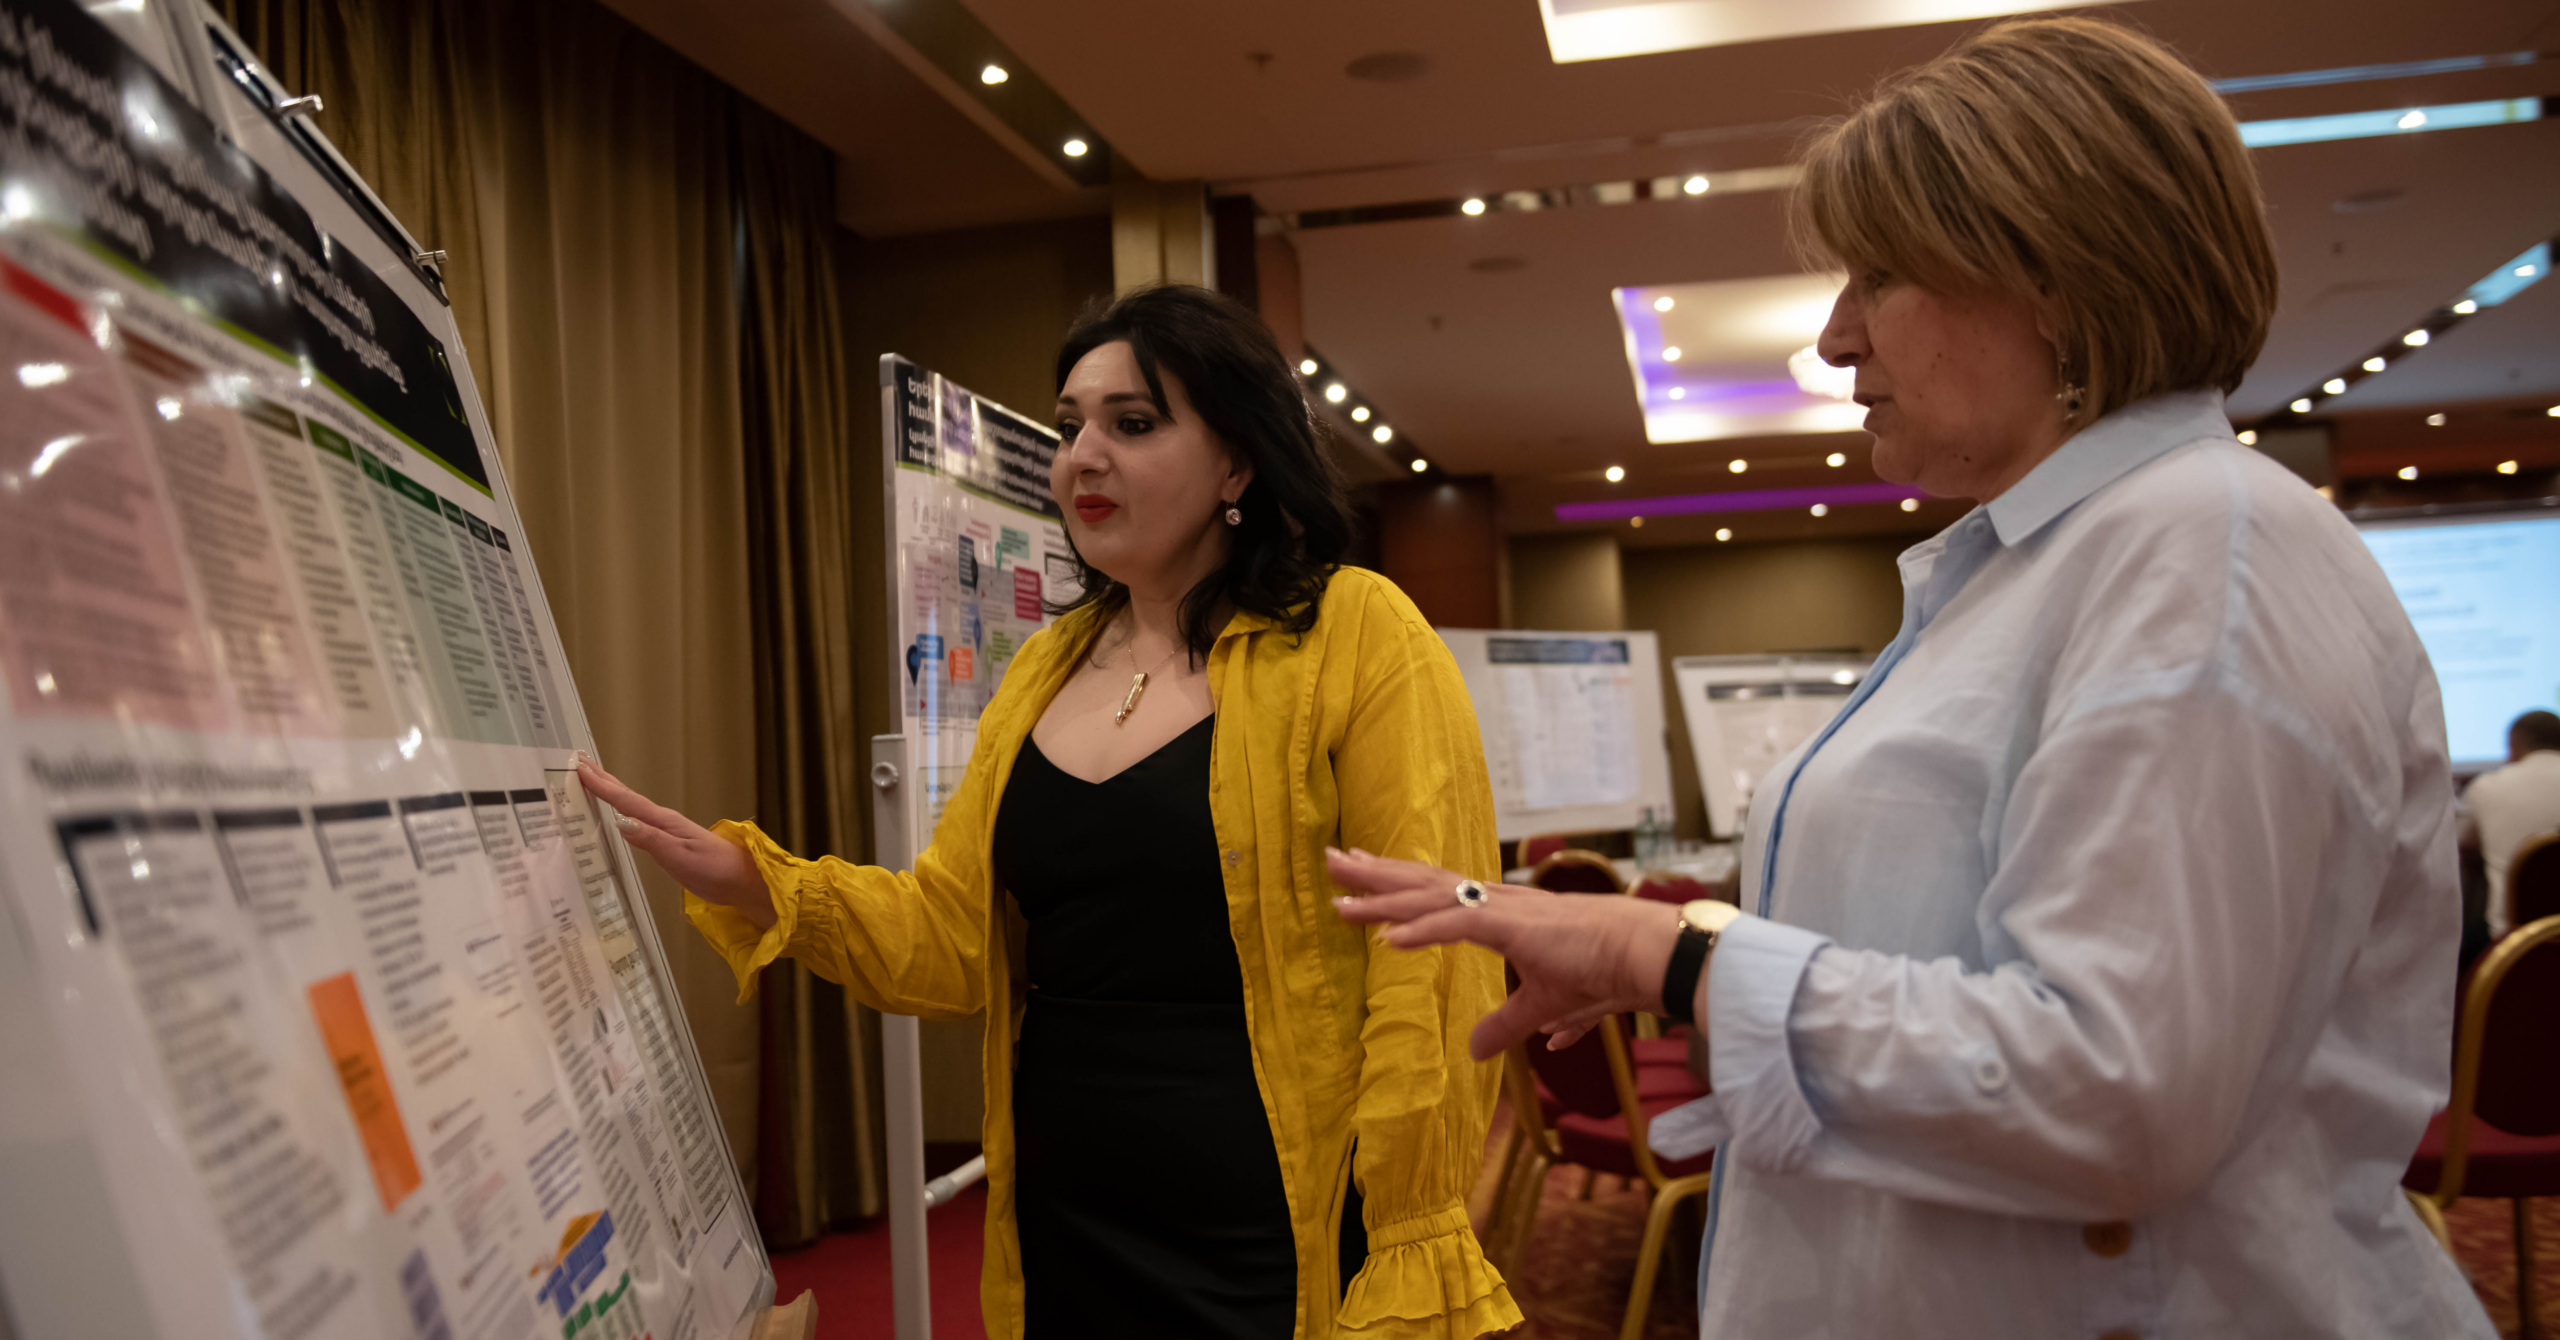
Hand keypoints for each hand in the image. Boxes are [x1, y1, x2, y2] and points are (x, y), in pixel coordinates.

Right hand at [577, 759, 775, 929]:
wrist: (739, 879)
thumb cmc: (713, 868)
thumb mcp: (680, 856)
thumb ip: (651, 840)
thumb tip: (620, 822)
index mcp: (663, 821)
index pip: (626, 800)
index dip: (602, 785)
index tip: (580, 768)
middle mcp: (661, 821)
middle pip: (627, 797)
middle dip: (603, 780)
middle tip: (581, 762)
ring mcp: (664, 831)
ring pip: (630, 807)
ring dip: (610, 794)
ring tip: (592, 782)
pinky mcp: (666, 844)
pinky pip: (636, 823)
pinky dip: (621, 814)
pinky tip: (615, 818)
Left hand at [1327, 847, 1682, 1061]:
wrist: (1648, 958)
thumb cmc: (1608, 972)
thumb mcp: (1546, 1009)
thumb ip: (1508, 1026)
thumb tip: (1477, 1052)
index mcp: (1503, 915)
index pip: (1439, 893)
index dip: (1398, 887)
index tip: (1361, 879)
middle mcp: (1498, 903)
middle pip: (1424, 882)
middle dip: (1375, 875)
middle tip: (1330, 861)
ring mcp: (1506, 911)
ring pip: (1432, 898)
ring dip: (1383, 899)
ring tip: (1340, 898)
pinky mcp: (1517, 926)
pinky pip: (1459, 926)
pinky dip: (1421, 931)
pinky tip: (1388, 940)